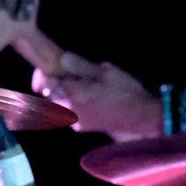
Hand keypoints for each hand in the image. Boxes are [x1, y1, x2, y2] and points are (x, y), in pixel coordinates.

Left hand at [31, 57, 156, 139]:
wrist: (143, 118)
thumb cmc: (127, 92)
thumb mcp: (106, 72)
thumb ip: (80, 65)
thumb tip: (62, 58)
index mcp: (74, 94)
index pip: (46, 84)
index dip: (41, 76)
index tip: (45, 69)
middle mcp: (70, 110)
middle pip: (48, 96)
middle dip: (50, 86)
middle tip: (58, 75)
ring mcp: (74, 121)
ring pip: (56, 106)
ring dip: (58, 96)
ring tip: (74, 86)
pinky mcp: (81, 127)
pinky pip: (66, 113)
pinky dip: (68, 104)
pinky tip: (83, 98)